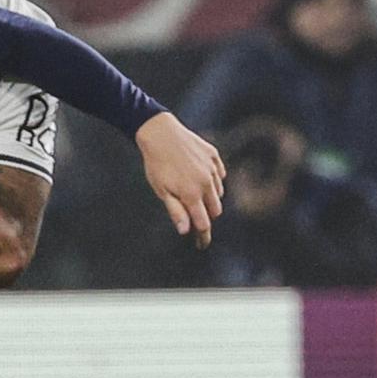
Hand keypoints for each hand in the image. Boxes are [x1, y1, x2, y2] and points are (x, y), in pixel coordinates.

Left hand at [135, 112, 225, 247]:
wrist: (160, 132)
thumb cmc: (157, 164)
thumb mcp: (162, 191)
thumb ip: (176, 211)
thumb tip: (185, 231)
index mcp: (192, 194)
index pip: (204, 223)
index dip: (203, 236)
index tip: (201, 245)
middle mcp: (206, 182)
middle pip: (215, 210)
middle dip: (206, 215)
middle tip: (194, 215)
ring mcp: (212, 168)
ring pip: (218, 192)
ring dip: (209, 197)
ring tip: (191, 190)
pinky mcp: (214, 156)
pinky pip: (220, 174)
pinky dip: (213, 179)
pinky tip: (200, 176)